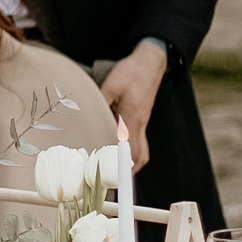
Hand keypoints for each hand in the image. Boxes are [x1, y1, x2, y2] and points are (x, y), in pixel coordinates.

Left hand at [99, 42, 169, 170]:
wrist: (150, 62)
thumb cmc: (131, 73)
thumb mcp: (111, 86)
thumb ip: (101, 103)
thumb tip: (90, 117)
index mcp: (132, 119)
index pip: (130, 150)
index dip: (125, 166)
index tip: (118, 178)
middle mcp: (139, 124)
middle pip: (140, 155)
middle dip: (130, 170)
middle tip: (117, 179)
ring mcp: (142, 121)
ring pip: (141, 148)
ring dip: (131, 159)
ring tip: (116, 167)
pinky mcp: (142, 116)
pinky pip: (138, 138)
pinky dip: (131, 147)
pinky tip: (117, 145)